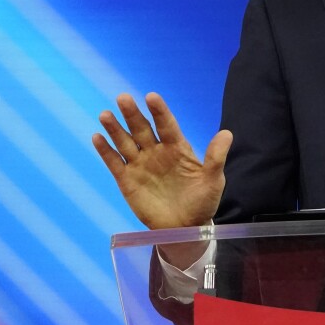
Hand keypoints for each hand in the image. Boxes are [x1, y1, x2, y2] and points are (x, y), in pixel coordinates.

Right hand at [93, 92, 231, 230]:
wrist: (186, 228)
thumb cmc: (202, 201)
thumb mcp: (213, 180)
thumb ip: (216, 157)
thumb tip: (227, 133)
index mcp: (177, 148)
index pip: (167, 125)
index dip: (159, 111)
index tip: (151, 96)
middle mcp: (157, 152)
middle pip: (142, 129)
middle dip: (133, 114)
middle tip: (123, 98)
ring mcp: (140, 165)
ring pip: (125, 142)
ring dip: (115, 129)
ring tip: (106, 114)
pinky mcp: (127, 180)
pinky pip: (114, 162)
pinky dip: (105, 151)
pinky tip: (97, 137)